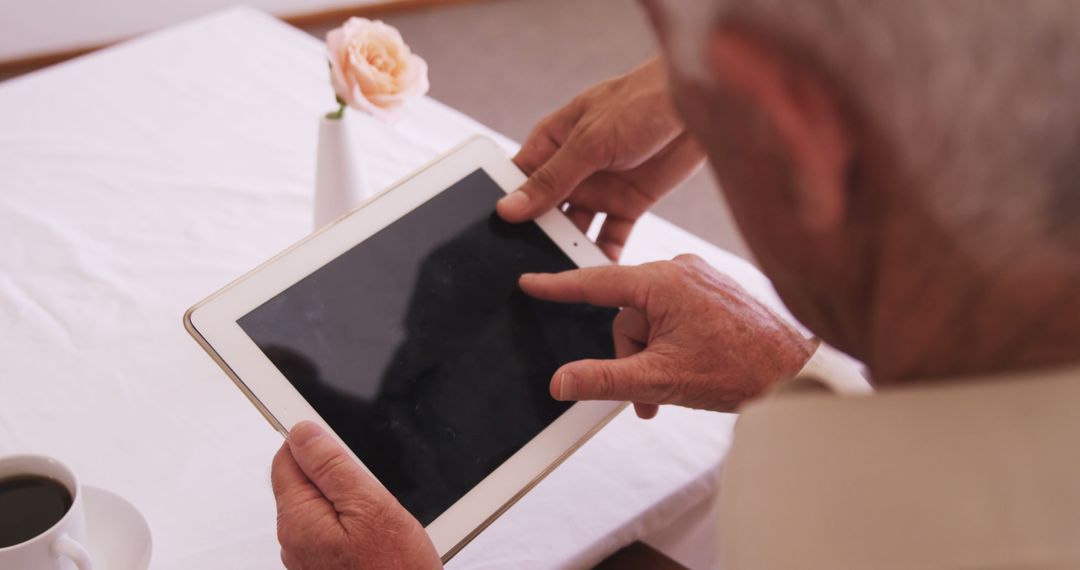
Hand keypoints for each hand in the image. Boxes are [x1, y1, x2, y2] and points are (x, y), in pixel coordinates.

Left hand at [271, 421, 440, 569]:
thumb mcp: (371, 505)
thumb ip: (332, 465)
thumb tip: (302, 432)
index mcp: (299, 518)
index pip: (287, 457)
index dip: (315, 442)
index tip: (340, 441)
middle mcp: (295, 540)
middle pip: (305, 481)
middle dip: (338, 473)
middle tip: (373, 486)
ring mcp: (310, 556)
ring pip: (323, 504)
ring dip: (350, 498)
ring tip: (382, 515)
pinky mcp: (328, 566)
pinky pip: (335, 528)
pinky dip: (355, 521)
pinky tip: (380, 533)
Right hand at [497, 57, 705, 259]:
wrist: (696, 108)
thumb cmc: (640, 103)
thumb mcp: (588, 142)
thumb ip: (551, 179)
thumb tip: (509, 208)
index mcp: (552, 144)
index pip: (518, 182)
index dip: (506, 208)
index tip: (495, 240)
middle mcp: (572, 170)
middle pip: (544, 212)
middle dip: (537, 237)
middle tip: (527, 269)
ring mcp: (600, 189)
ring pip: (575, 229)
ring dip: (569, 250)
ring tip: (560, 276)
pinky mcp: (629, 204)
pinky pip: (610, 237)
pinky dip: (604, 255)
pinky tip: (599, 275)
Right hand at [520, 255, 815, 415]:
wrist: (797, 373)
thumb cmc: (740, 369)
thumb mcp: (659, 380)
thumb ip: (603, 379)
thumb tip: (561, 382)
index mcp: (663, 282)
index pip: (596, 281)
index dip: (558, 286)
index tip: (529, 281)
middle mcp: (680, 270)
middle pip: (626, 313)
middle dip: (631, 354)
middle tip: (647, 390)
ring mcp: (699, 278)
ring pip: (650, 318)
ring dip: (652, 355)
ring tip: (674, 386)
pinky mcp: (713, 290)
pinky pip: (673, 313)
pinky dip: (671, 343)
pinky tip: (689, 367)